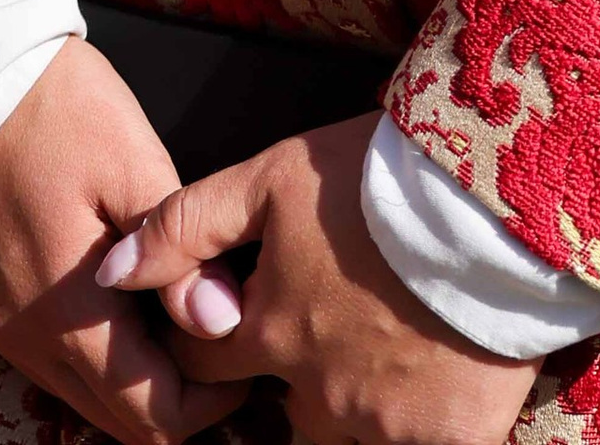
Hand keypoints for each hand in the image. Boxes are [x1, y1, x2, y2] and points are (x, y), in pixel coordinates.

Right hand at [0, 34, 243, 444]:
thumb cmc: (58, 103)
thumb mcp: (135, 165)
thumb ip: (178, 256)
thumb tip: (219, 323)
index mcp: (67, 312)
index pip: (151, 418)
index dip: (209, 405)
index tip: (240, 361)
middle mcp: (20, 335)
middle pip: (112, 419)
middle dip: (170, 397)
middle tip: (207, 335)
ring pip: (71, 387)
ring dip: (121, 372)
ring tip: (160, 308)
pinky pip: (33, 350)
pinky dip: (76, 342)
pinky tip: (101, 289)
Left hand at [97, 117, 538, 444]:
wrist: (488, 200)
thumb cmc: (376, 179)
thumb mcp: (269, 179)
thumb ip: (184, 227)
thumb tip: (110, 272)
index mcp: (271, 333)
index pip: (204, 366)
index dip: (210, 339)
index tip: (236, 316)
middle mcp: (320, 391)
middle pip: (280, 410)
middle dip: (290, 375)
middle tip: (326, 323)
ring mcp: (385, 424)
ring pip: (342, 433)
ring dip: (348, 399)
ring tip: (377, 340)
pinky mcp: (452, 437)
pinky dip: (414, 421)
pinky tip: (425, 373)